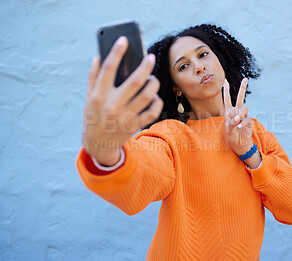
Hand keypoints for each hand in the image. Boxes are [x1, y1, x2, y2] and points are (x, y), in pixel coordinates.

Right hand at [82, 36, 163, 164]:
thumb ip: (93, 77)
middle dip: (146, 66)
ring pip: (148, 95)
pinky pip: (153, 112)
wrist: (98, 144)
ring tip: (152, 79)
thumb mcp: (89, 97)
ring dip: (154, 84)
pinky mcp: (135, 126)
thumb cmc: (93, 116)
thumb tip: (98, 57)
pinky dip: (157, 102)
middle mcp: (113, 105)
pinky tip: (155, 96)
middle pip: (135, 81)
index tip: (124, 40)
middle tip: (151, 58)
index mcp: (99, 95)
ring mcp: (125, 116)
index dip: (117, 52)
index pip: (109, 68)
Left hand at [223, 78, 253, 155]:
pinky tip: (239, 126)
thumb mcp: (228, 129)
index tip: (226, 83)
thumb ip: (232, 123)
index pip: (227, 100)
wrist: (238, 143)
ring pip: (244, 108)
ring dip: (240, 114)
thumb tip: (238, 118)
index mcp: (229, 112)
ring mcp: (243, 116)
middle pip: (240, 98)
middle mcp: (237, 111)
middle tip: (245, 79)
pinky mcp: (248, 121)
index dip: (227, 92)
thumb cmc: (231, 136)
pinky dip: (242, 123)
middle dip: (242, 88)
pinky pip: (246, 119)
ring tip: (236, 121)